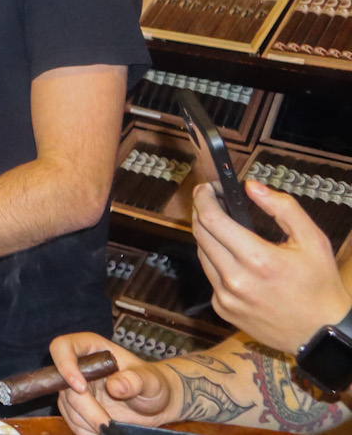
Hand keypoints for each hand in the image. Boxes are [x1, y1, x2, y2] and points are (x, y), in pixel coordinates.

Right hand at [48, 332, 176, 434]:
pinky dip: (86, 431)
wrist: (153, 403)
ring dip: (86, 423)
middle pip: (63, 385)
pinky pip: (72, 421)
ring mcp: (74, 387)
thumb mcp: (150, 380)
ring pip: (66, 406)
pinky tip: (104, 433)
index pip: (62, 347)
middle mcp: (78, 366)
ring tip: (112, 430)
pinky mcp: (76, 408)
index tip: (81, 388)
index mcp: (91, 347)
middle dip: (85, 408)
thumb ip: (135, 381)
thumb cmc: (153, 384)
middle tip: (107, 425)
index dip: (65, 365)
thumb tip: (114, 386)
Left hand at [193, 179, 351, 354]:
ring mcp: (226, 297)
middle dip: (202, 212)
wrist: (321, 335)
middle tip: (212, 201)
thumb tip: (252, 187)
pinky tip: (235, 260)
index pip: (211, 219)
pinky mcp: (223, 309)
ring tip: (225, 228)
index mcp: (257, 259)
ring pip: (202, 254)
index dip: (204, 198)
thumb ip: (283, 208)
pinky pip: (210, 277)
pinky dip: (217, 262)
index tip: (207, 188)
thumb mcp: (313, 241)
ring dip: (208, 236)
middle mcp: (236, 280)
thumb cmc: (320, 286)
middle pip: (200, 234)